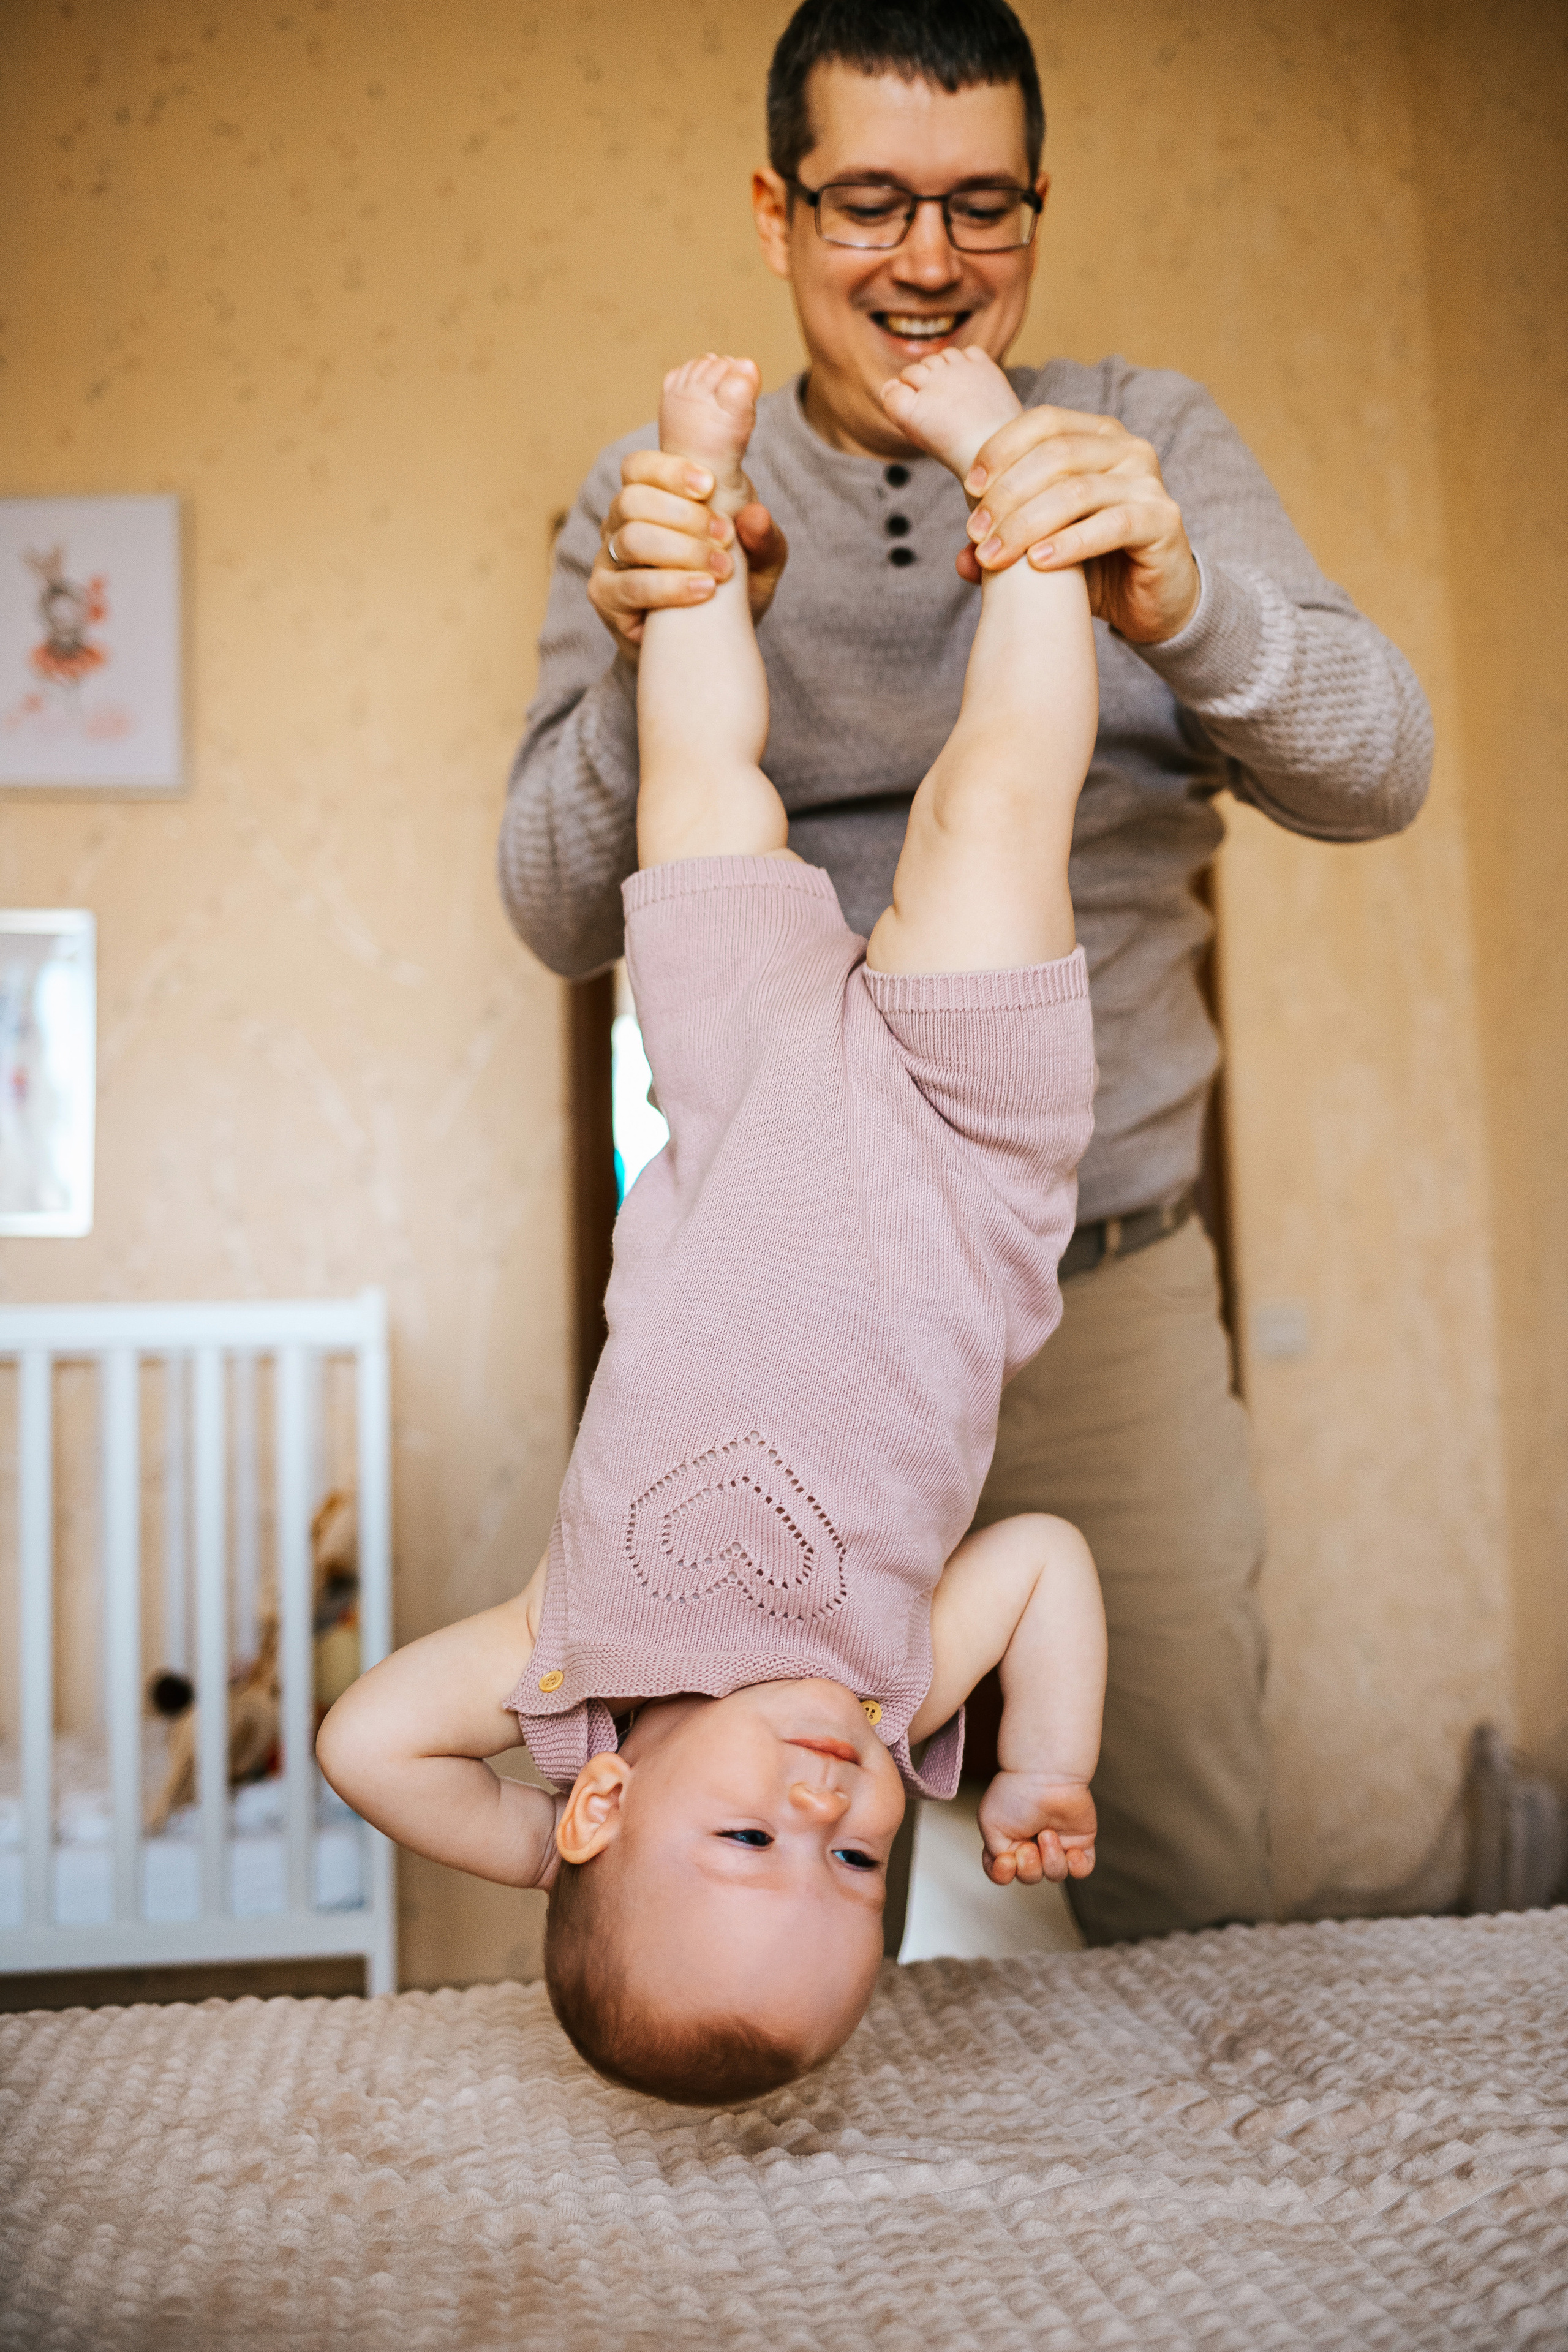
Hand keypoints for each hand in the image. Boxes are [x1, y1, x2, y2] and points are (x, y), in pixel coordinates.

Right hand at [587, 449, 789, 661]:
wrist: (706, 645)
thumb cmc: (730, 589)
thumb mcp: (759, 562)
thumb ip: (764, 537)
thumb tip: (755, 515)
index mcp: (650, 497)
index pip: (638, 467)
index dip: (669, 471)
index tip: (709, 487)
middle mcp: (621, 522)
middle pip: (633, 499)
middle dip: (685, 516)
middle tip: (724, 537)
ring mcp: (609, 558)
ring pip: (631, 539)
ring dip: (682, 551)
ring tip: (721, 569)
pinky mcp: (605, 596)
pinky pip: (630, 586)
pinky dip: (670, 587)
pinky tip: (703, 591)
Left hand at [957, 405, 1199, 644]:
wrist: (1151, 601)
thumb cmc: (1094, 563)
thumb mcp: (1043, 546)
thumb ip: (1005, 542)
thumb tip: (961, 560)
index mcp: (1096, 436)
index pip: (1043, 421)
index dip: (1001, 449)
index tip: (969, 488)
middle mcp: (1126, 448)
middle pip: (1054, 455)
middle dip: (1006, 495)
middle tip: (976, 534)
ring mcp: (1147, 482)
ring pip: (1076, 491)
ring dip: (1026, 524)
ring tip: (994, 556)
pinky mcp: (1162, 520)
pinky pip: (1111, 524)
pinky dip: (1070, 543)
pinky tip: (1039, 563)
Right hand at [978, 1770, 1096, 1885]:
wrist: (1046, 1774)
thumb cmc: (1016, 1794)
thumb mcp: (991, 1825)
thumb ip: (995, 1855)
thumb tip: (1013, 1866)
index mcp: (1007, 1841)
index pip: (1001, 1873)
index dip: (1003, 1875)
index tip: (1007, 1861)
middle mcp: (1031, 1845)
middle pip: (1029, 1878)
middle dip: (1029, 1868)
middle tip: (1029, 1847)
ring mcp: (1057, 1845)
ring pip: (1055, 1875)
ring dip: (1051, 1861)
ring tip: (1049, 1835)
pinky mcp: (1080, 1841)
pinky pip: (1081, 1869)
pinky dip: (1076, 1866)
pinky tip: (1071, 1851)